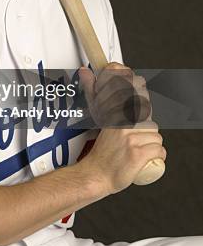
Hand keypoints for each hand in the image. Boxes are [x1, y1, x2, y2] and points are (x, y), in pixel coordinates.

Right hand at [78, 63, 165, 193]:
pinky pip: (159, 151)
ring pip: (156, 136)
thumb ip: (92, 92)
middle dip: (146, 132)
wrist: (96, 174)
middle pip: (150, 122)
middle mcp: (123, 125)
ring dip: (150, 145)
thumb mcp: (98, 117)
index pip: (135, 96)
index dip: (141, 91)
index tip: (139, 87)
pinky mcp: (138, 154)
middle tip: (134, 139)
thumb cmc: (100, 149)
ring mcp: (130, 139)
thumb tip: (85, 71)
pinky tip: (144, 158)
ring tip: (135, 150)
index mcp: (115, 114)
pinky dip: (155, 157)